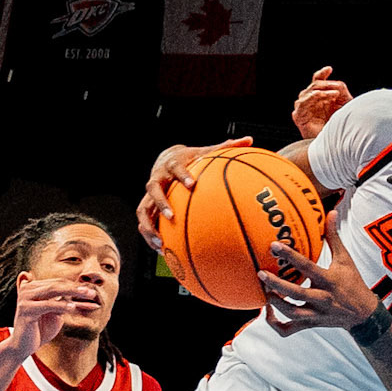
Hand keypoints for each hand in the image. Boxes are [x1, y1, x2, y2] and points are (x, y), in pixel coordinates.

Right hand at [10, 273, 100, 359]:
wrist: (23, 346)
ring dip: (73, 292)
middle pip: (57, 284)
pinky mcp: (25, 309)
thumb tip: (87, 293)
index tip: (92, 293)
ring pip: (53, 291)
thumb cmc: (41, 329)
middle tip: (92, 293)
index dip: (76, 287)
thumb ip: (66, 302)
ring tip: (88, 296)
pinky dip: (61, 305)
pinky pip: (47, 305)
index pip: (59, 283)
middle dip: (76, 288)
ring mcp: (25, 298)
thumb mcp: (57, 313)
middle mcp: (28, 289)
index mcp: (34, 287)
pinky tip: (73, 307)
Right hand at [137, 138, 252, 249]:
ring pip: (142, 210)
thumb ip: (226, 147)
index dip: (182, 176)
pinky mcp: (148, 206)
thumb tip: (249, 140)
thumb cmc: (190, 158)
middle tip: (172, 216)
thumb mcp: (206, 151)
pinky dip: (150, 236)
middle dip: (161, 203)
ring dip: (149, 226)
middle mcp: (158, 179)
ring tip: (161, 242)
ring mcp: (150, 194)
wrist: (166, 159)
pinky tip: (162, 250)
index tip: (192, 184)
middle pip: (153, 189)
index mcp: (172, 165)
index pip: (176, 169)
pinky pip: (145, 222)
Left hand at [258, 221, 377, 335]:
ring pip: (292, 313)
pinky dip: (274, 324)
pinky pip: (288, 330)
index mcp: (330, 280)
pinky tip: (266, 312)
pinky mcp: (310, 324)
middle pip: (297, 294)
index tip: (274, 246)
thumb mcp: (345, 259)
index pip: (308, 267)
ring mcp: (316, 314)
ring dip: (276, 304)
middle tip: (261, 274)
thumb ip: (334, 237)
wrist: (363, 314)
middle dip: (277, 285)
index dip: (290, 256)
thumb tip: (331, 212)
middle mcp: (323, 299)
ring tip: (264, 291)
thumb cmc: (353, 282)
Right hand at [292, 66, 351, 139]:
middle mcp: (310, 100)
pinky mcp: (298, 116)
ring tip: (334, 94)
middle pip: (312, 85)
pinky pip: (302, 103)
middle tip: (337, 88)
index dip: (322, 73)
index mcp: (320, 96)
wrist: (335, 141)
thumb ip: (340, 90)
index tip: (329, 69)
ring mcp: (303, 108)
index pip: (317, 80)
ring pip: (307, 93)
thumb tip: (337, 83)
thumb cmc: (340, 123)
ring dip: (321, 91)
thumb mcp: (344, 103)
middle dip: (325, 84)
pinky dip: (312, 98)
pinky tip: (321, 97)